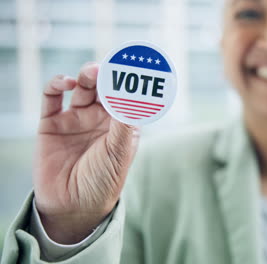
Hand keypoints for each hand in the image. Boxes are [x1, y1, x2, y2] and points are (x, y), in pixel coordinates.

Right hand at [33, 62, 138, 243]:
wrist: (72, 206)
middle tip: (107, 68)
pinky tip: (66, 83)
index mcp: (121, 124)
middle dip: (107, 75)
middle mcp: (100, 118)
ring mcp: (76, 119)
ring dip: (86, 76)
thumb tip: (132, 94)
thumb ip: (124, 123)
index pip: (126, 96)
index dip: (129, 81)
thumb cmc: (103, 181)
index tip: (132, 67)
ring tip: (90, 74)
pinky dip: (57, 85)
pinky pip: (53, 97)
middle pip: (104, 87)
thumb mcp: (119, 152)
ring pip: (82, 88)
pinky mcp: (52, 123)